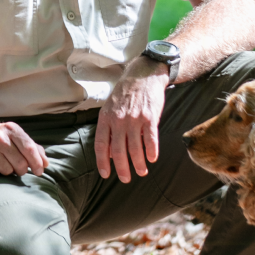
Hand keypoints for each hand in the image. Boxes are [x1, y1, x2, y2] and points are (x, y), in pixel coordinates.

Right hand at [0, 122, 48, 176]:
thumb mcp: (15, 137)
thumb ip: (33, 148)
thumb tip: (45, 163)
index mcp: (11, 129)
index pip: (29, 148)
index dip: (37, 162)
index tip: (40, 171)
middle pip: (19, 163)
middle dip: (22, 170)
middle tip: (19, 169)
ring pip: (6, 171)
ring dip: (7, 171)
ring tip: (2, 162)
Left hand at [95, 58, 169, 182]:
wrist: (143, 76)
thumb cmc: (125, 94)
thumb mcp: (110, 108)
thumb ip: (109, 129)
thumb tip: (109, 152)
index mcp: (106, 118)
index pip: (101, 145)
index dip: (102, 162)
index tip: (105, 174)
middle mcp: (119, 120)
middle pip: (119, 151)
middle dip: (122, 168)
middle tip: (125, 179)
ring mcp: (134, 119)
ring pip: (135, 148)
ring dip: (139, 163)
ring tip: (141, 172)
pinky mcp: (150, 117)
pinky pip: (150, 139)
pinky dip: (151, 151)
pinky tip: (152, 158)